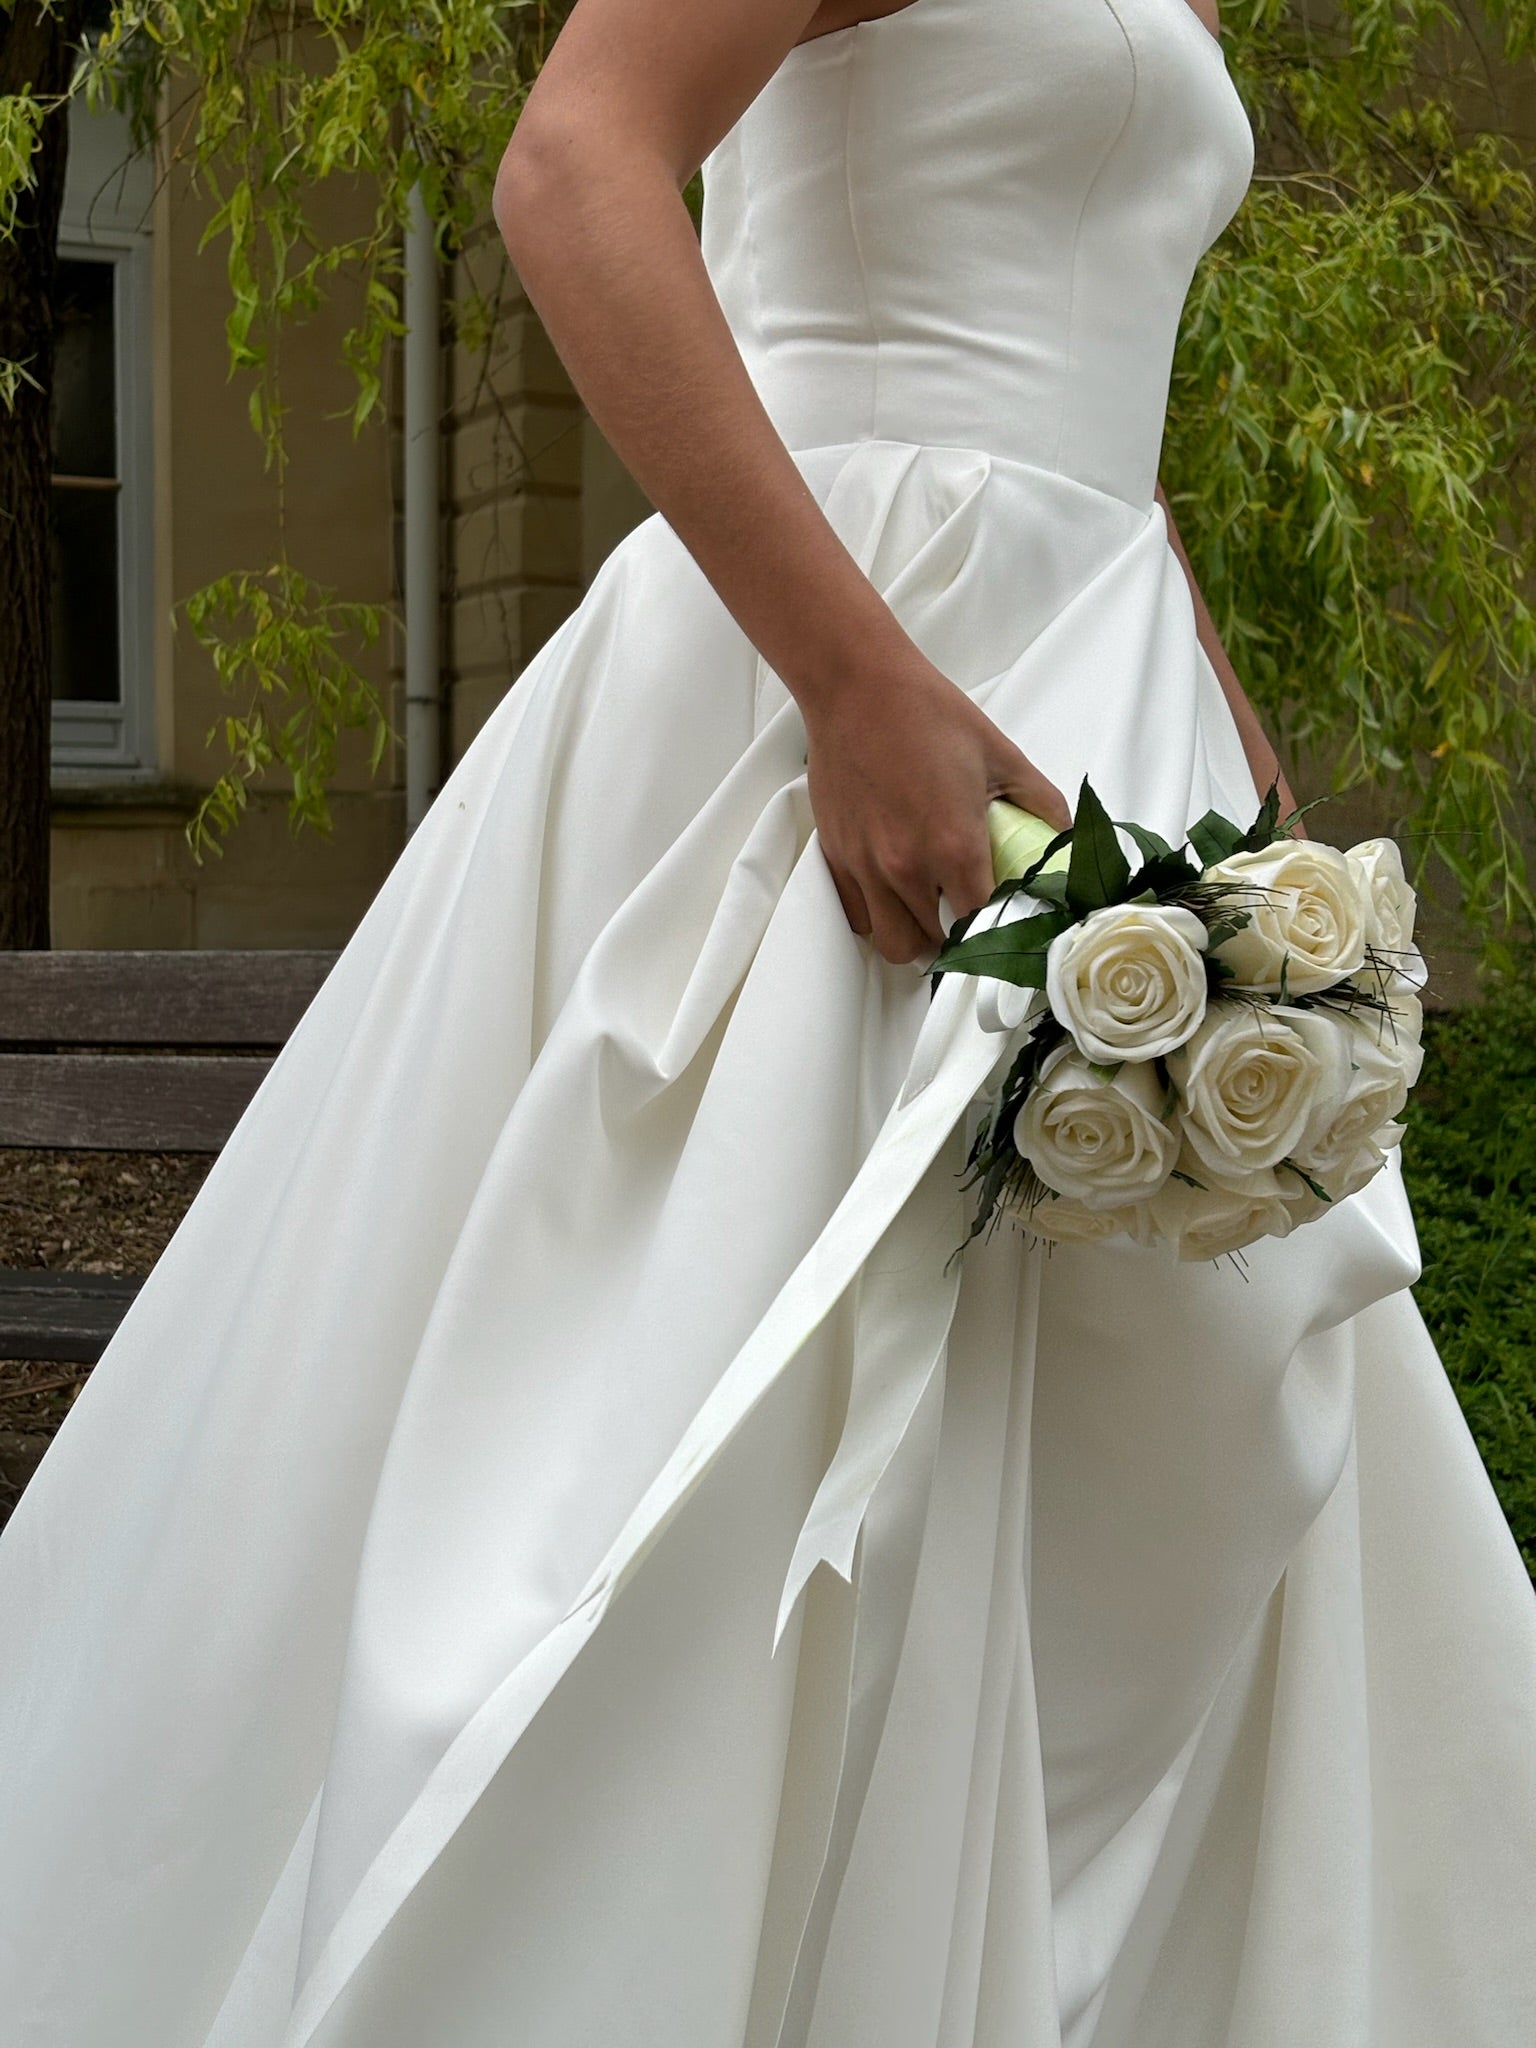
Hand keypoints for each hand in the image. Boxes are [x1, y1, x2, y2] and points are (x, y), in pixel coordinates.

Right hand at [801, 649, 1070, 964]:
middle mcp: (907, 868)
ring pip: (894, 942)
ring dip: (918, 936)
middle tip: (970, 917)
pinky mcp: (836, 857)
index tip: (1007, 921)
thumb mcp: (1001, 755)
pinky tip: (895, 894)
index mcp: (954, 847)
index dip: (999, 929)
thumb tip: (1064, 834)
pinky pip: (859, 917)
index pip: (982, 923)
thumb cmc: (930, 715)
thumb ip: (1041, 801)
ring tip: (931, 913)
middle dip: (959, 939)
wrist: (857, 688)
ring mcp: (866, 867)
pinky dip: (879, 917)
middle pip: (936, 945)